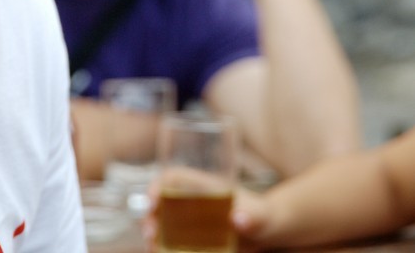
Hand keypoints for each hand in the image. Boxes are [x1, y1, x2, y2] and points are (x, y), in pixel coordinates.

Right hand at [142, 172, 269, 252]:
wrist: (272, 234)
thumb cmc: (267, 217)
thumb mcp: (262, 216)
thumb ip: (254, 217)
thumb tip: (239, 219)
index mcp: (205, 188)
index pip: (173, 177)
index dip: (158, 185)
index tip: (152, 200)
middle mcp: (194, 204)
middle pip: (162, 204)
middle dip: (150, 216)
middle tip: (150, 232)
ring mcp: (194, 225)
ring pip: (164, 226)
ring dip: (154, 236)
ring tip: (154, 248)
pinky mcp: (197, 244)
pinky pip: (175, 245)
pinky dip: (167, 250)